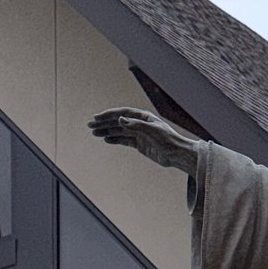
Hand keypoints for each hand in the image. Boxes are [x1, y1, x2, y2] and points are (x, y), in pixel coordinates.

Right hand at [88, 107, 202, 174]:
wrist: (177, 154)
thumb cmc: (168, 140)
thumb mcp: (151, 131)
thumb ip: (135, 125)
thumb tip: (120, 119)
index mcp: (143, 117)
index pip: (122, 114)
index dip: (108, 115)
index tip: (96, 118)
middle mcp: (140, 123)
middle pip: (118, 121)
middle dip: (104, 123)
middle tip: (90, 126)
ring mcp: (139, 134)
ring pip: (119, 131)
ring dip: (107, 131)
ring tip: (95, 133)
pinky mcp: (140, 144)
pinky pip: (124, 140)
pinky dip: (115, 139)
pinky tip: (106, 139)